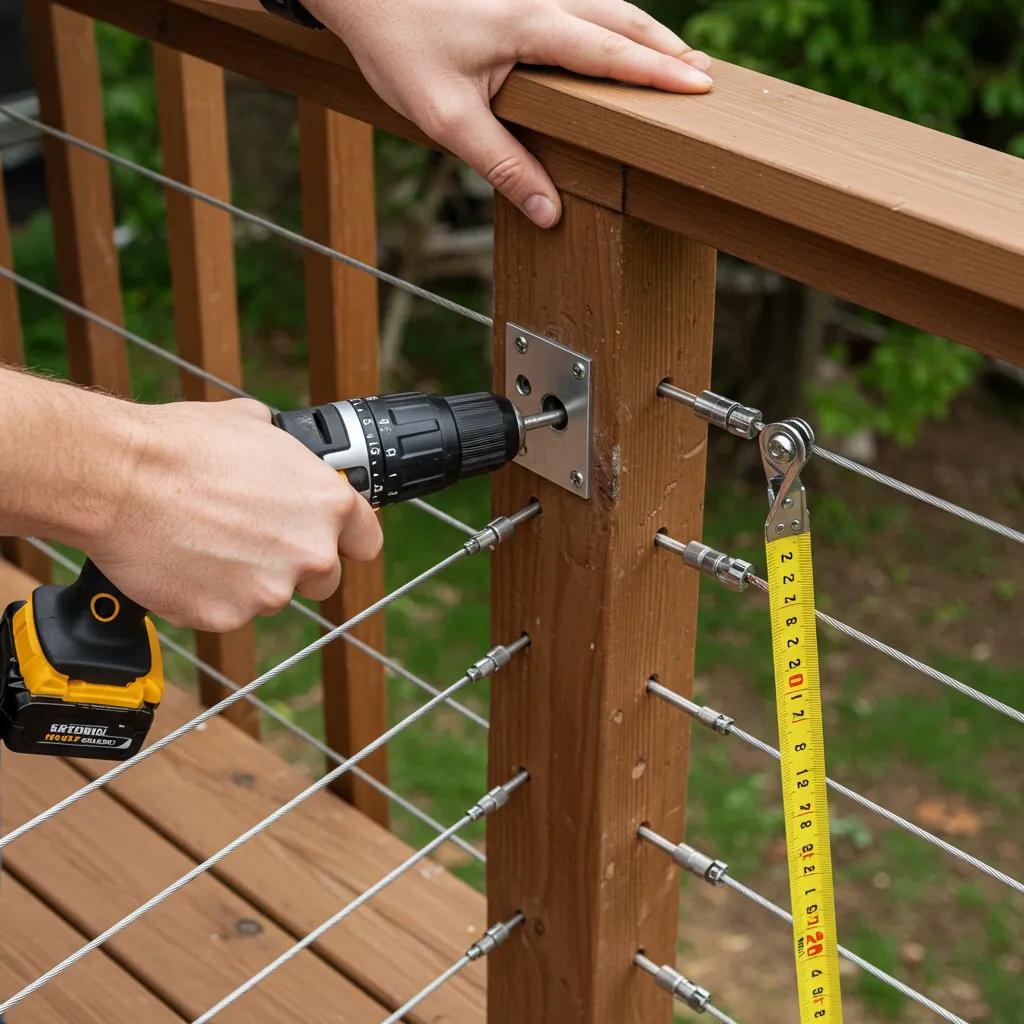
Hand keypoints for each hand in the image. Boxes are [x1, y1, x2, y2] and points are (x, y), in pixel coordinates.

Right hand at [87, 398, 381, 631]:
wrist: (119, 477)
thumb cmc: (182, 445)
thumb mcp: (254, 425)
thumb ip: (288, 454)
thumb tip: (286, 452)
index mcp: (330, 503)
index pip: (367, 541)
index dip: (346, 540)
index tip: (331, 540)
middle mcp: (311, 551)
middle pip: (324, 577)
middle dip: (294, 563)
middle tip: (252, 540)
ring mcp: (271, 590)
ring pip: (272, 595)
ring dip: (248, 579)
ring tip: (206, 542)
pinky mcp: (228, 617)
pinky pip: (228, 612)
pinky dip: (209, 596)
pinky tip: (184, 562)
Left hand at [306, 0, 711, 227]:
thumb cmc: (396, 45)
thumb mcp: (447, 119)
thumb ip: (503, 165)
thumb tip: (549, 213)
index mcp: (530, 25)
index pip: (611, 52)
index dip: (657, 74)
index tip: (700, 89)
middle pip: (621, 17)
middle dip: (665, 49)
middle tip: (703, 76)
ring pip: (603, 1)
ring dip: (641, 30)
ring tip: (671, 58)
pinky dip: (608, 18)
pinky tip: (611, 35)